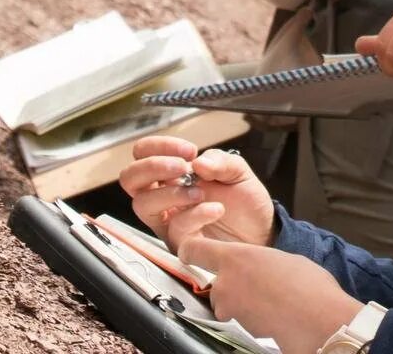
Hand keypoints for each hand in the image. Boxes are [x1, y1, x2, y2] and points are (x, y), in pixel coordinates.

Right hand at [118, 137, 274, 249]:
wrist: (262, 232)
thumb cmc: (245, 202)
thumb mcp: (237, 171)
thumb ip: (220, 160)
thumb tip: (198, 162)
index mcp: (174, 175)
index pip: (143, 154)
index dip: (158, 147)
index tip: (188, 150)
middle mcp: (166, 198)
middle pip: (130, 179)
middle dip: (152, 167)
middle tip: (180, 166)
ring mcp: (171, 222)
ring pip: (143, 205)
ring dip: (171, 192)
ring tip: (200, 192)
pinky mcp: (182, 244)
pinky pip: (173, 229)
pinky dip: (195, 215)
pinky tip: (215, 209)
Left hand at [179, 237, 361, 353]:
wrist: (320, 323)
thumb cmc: (308, 287)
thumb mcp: (281, 258)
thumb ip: (258, 260)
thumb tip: (256, 266)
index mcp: (235, 257)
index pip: (193, 250)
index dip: (191, 250)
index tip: (191, 252)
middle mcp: (224, 284)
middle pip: (215, 282)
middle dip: (231, 284)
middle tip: (258, 284)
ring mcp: (229, 311)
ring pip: (226, 303)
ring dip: (241, 303)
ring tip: (269, 302)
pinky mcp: (236, 333)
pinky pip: (236, 321)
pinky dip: (249, 318)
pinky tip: (270, 316)